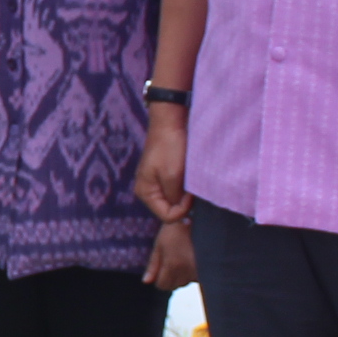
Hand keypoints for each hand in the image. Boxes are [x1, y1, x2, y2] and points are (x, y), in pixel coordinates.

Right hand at [135, 107, 191, 224]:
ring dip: (185, 194)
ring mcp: (157, 182)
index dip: (182, 210)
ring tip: (191, 180)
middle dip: (183, 203)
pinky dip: (185, 187)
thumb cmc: (170, 147)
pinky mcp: (166, 175)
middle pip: (170, 210)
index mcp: (145, 192)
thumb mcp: (173, 176)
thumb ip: (175, 198)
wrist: (171, 121)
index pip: (167, 216)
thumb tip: (182, 215)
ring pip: (175, 200)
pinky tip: (190, 177)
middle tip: (192, 188)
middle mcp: (148, 190)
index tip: (190, 195)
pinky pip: (177, 190)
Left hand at [142, 218, 197, 291]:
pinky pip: (196, 278)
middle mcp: (186, 271)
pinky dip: (192, 273)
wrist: (201, 220)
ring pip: (185, 283)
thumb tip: (146, 282)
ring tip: (183, 258)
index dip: (159, 278)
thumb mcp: (160, 244)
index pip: (162, 285)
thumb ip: (153, 265)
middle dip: (170, 277)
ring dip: (182, 276)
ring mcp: (199, 270)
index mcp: (173, 265)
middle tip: (173, 260)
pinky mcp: (208, 268)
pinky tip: (192, 259)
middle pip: (174, 286)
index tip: (162, 268)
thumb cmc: (176, 230)